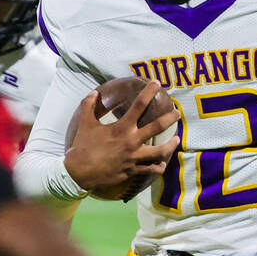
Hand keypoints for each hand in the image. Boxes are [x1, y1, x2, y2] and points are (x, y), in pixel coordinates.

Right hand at [64, 81, 179, 192]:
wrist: (79, 172)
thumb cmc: (82, 147)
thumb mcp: (85, 123)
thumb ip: (89, 105)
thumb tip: (94, 93)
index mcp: (121, 127)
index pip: (139, 105)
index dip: (149, 91)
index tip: (157, 83)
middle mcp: (131, 141)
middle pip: (158, 127)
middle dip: (171, 117)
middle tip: (178, 113)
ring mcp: (133, 157)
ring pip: (160, 152)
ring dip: (171, 145)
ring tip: (176, 140)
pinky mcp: (132, 171)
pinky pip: (150, 170)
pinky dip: (158, 167)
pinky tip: (162, 164)